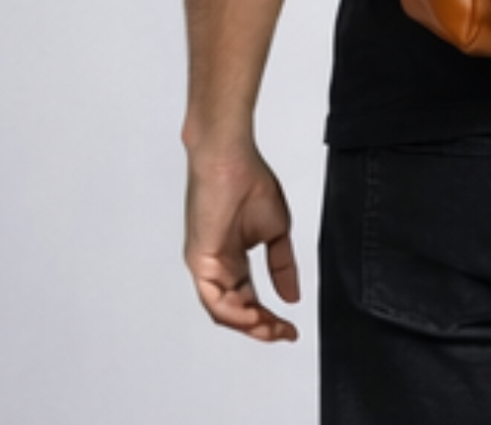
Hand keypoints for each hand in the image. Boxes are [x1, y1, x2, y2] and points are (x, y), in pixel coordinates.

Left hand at [184, 143, 300, 341]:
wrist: (230, 156)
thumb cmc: (249, 181)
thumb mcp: (276, 230)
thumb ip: (282, 265)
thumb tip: (292, 296)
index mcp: (232, 260)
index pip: (249, 300)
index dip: (270, 319)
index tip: (291, 329)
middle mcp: (216, 267)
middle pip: (235, 312)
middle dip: (261, 328)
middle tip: (283, 333)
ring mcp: (205, 264)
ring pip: (222, 311)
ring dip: (247, 324)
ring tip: (270, 328)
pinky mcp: (199, 258)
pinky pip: (212, 296)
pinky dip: (233, 311)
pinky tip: (252, 314)